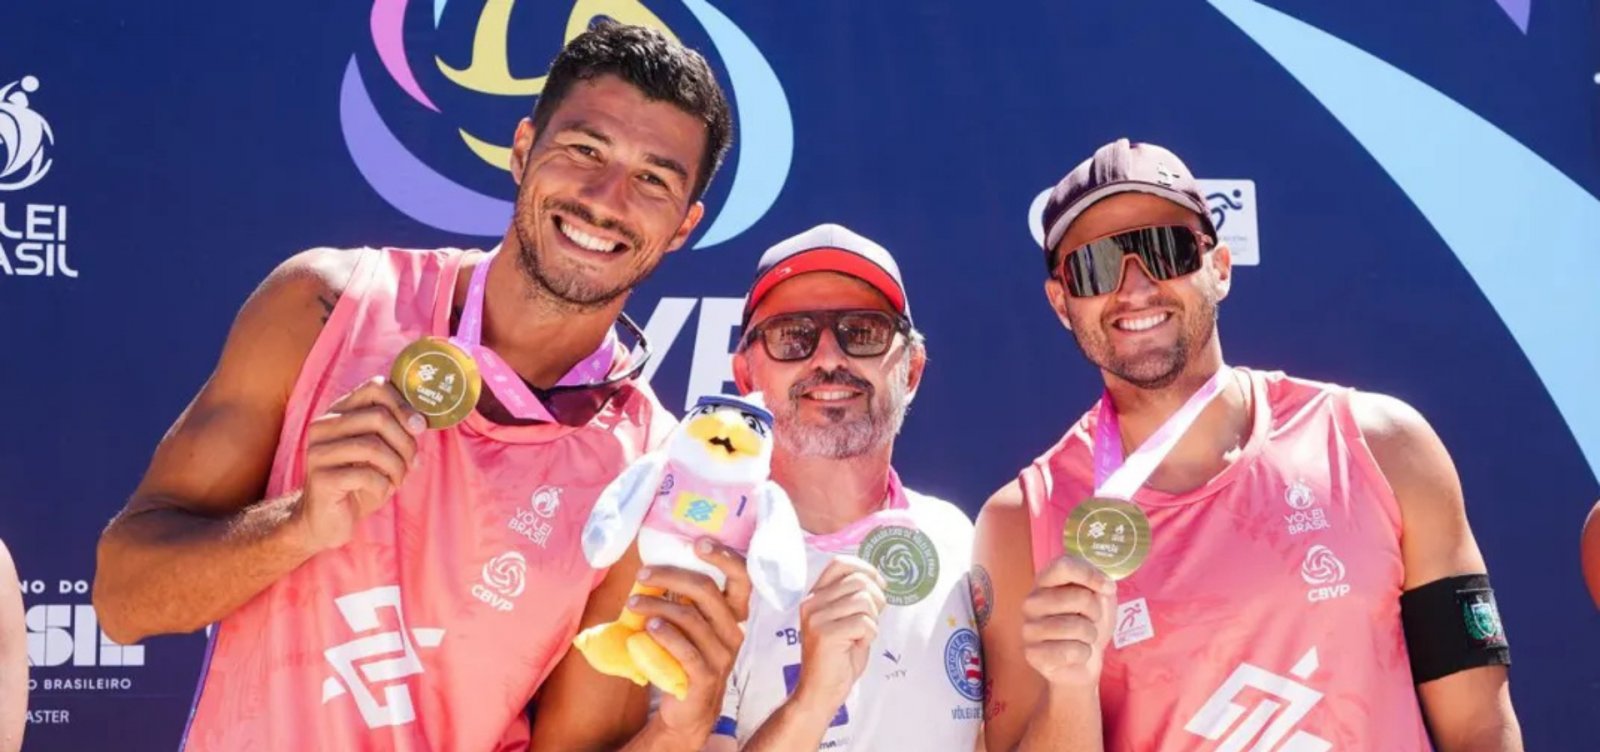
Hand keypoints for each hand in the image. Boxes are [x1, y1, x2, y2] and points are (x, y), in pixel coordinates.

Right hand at [292, 376, 424, 552]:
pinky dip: (383, 485)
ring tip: (397, 480)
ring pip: (373, 446)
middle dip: (405, 443)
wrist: (327, 520)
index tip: (420, 426)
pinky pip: (365, 474)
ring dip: (397, 467)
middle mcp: (324, 425)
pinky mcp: (320, 477)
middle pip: (378, 416)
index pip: (375, 387)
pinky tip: (380, 491)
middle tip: (411, 463)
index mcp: (339, 412)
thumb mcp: (381, 452)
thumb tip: (422, 421)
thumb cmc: (359, 482)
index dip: (404, 404)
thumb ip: (397, 432)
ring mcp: (318, 451)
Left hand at [628, 539, 751, 747]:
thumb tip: (653, 566)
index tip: (699, 543)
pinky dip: (665, 634)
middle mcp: (733, 631)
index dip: (724, 557)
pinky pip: (686, 650)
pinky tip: (648, 627)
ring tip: (633, 602)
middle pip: (708, 592)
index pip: (741, 578)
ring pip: (691, 618)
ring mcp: (723, 656)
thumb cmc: (685, 656)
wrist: (689, 709)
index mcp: (733, 614)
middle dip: (673, 576)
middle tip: (644, 573)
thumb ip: (682, 599)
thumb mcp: (690, 625)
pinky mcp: (706, 677)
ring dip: (658, 605)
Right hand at [791, 556, 885, 712]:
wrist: (821, 691)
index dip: (866, 569)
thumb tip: (877, 579)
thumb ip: (855, 598)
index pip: (840, 563)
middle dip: (877, 600)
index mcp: (815, 596)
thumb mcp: (846, 620)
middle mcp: (812, 603)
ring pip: (864, 601)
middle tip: (871, 621)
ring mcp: (816, 617)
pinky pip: (864, 623)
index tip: (879, 586)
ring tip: (860, 636)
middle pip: (859, 581)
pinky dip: (869, 635)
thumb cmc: (838, 657)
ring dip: (872, 620)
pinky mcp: (825, 633)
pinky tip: (856, 646)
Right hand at [1020, 554, 1116, 689]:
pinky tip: (1075, 655)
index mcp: (1046, 582)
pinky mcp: (1032, 654)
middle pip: (1078, 597)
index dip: (1090, 575)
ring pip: (1076, 626)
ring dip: (1090, 636)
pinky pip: (1069, 651)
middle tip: (1091, 621)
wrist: (1083, 662)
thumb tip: (1106, 587)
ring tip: (1083, 639)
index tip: (1108, 588)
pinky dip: (1082, 655)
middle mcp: (1032, 602)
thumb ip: (1100, 585)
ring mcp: (1029, 628)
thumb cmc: (1089, 624)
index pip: (1063, 565)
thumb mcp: (1100, 598)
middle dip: (1096, 612)